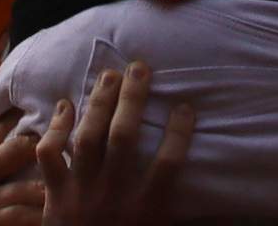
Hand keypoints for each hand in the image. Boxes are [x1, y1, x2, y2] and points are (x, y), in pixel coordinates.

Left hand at [38, 64, 195, 223]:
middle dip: (133, 99)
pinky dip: (55, 128)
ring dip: (99, 103)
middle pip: (124, 139)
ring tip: (110, 75)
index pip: (167, 164)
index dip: (178, 133)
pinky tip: (65, 105)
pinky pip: (50, 156)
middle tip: (140, 68)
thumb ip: (188, 219)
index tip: (186, 107)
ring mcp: (80, 194)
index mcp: (145, 211)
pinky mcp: (54, 197)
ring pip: (88, 139)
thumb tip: (227, 212)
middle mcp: (113, 197)